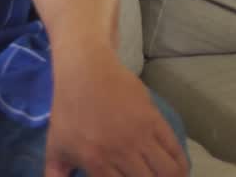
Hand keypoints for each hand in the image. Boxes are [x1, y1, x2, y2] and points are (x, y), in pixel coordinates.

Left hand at [45, 45, 187, 176]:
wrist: (85, 70)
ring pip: (168, 171)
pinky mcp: (154, 119)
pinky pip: (175, 149)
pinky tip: (178, 170)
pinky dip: (180, 164)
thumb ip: (55, 174)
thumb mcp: (55, 145)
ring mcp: (140, 135)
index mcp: (96, 162)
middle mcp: (121, 152)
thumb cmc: (68, 110)